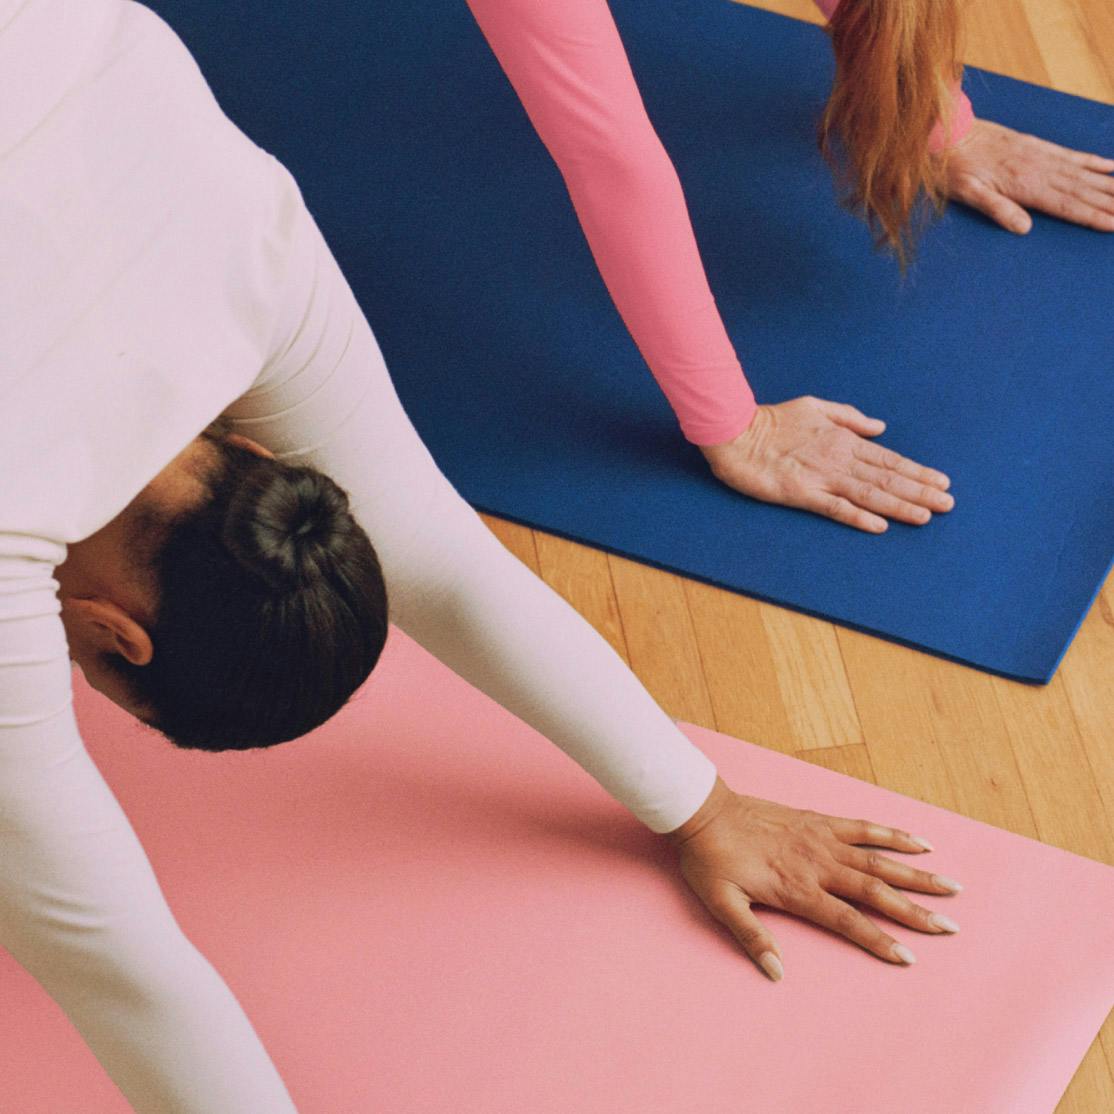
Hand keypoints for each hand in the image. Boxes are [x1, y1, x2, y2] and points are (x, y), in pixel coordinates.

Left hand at [666, 777, 962, 980]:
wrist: (704, 811)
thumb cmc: (711, 859)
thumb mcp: (722, 904)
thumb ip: (751, 937)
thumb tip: (776, 973)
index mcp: (798, 889)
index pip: (848, 921)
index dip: (879, 940)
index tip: (909, 958)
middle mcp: (818, 864)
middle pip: (876, 890)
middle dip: (915, 911)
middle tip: (951, 926)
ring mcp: (822, 839)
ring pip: (879, 859)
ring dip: (916, 874)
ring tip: (951, 886)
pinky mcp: (818, 820)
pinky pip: (862, 827)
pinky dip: (892, 834)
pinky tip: (919, 841)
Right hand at [700, 397, 953, 532]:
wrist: (736, 433)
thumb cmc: (773, 420)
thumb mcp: (816, 407)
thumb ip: (849, 417)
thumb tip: (880, 427)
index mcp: (843, 440)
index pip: (889, 459)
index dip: (918, 472)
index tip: (942, 483)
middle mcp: (839, 459)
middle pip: (887, 478)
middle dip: (920, 491)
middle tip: (949, 504)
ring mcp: (821, 477)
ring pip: (869, 493)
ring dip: (900, 505)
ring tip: (927, 517)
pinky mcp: (801, 493)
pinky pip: (834, 507)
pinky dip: (858, 517)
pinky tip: (879, 526)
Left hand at [941, 118, 1113, 233]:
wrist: (950, 132)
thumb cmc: (955, 168)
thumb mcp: (968, 193)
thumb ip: (997, 209)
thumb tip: (1024, 227)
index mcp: (1026, 184)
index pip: (1067, 205)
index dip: (1093, 216)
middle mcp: (1041, 168)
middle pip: (1085, 190)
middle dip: (1111, 202)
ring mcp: (1043, 155)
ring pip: (1086, 173)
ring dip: (1111, 185)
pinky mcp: (1040, 146)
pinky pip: (1075, 156)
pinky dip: (1097, 163)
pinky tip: (1113, 167)